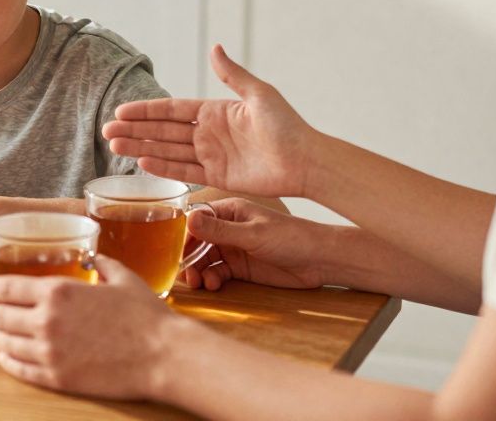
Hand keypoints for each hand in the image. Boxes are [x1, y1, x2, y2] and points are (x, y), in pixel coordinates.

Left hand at [0, 255, 187, 399]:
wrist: (164, 355)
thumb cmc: (146, 315)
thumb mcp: (121, 277)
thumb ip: (100, 264)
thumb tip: (92, 257)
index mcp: (58, 292)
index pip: (6, 288)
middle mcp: (47, 321)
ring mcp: (50, 352)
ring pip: (5, 343)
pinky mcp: (58, 378)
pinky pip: (21, 370)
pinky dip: (8, 361)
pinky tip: (6, 357)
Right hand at [102, 44, 320, 197]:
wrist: (305, 160)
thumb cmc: (287, 125)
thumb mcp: (259, 94)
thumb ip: (232, 75)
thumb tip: (214, 47)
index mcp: (214, 111)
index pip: (171, 110)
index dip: (146, 110)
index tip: (121, 110)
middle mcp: (207, 133)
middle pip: (162, 130)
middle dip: (134, 130)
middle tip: (107, 131)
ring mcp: (210, 155)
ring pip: (167, 150)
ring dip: (141, 147)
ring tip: (114, 146)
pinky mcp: (217, 176)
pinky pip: (184, 171)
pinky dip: (162, 167)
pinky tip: (141, 162)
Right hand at [181, 198, 330, 290]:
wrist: (320, 260)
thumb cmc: (291, 238)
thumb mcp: (252, 234)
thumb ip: (220, 230)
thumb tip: (188, 219)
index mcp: (229, 211)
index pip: (196, 220)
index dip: (183, 236)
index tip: (175, 252)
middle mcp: (228, 228)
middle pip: (197, 243)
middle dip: (188, 258)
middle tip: (186, 274)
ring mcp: (234, 248)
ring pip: (205, 260)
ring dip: (198, 271)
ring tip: (200, 284)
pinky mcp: (241, 267)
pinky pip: (217, 272)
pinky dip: (212, 279)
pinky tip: (214, 285)